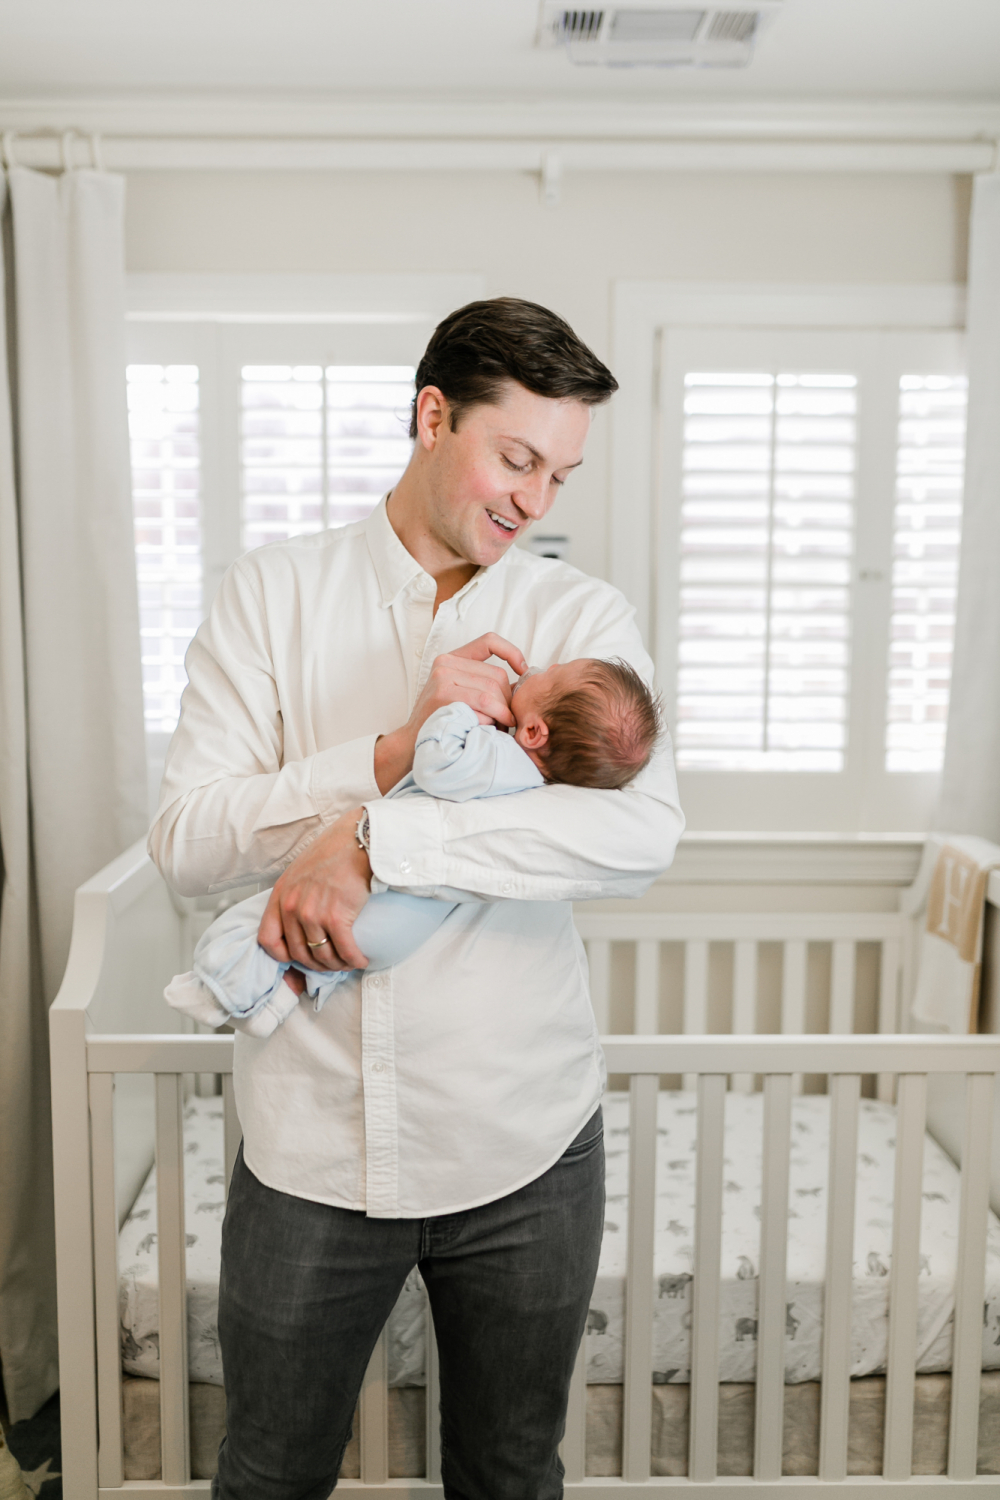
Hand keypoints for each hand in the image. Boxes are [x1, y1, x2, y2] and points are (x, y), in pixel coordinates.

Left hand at [258, 808, 371, 971]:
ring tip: (348, 963)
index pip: (267, 939)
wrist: (357, 840)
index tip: (298, 959)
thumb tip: (302, 918)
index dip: (281, 956)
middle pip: (298, 953)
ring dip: (337, 966)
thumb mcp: (301, 871)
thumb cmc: (334, 851)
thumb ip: (295, 894)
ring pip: (321, 956)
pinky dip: (354, 960)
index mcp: (281, 895)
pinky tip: (361, 960)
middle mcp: (291, 906)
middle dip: (316, 965)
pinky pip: (344, 950)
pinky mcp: (336, 916)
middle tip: (331, 964)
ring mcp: (312, 913)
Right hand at [374, 633, 526, 793]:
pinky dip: (492, 720)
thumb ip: (483, 683)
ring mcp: (443, 677)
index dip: (511, 652)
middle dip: (508, 701)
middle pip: (497, 675)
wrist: (415, 742)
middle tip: (507, 719)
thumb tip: (520, 684)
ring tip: (501, 727)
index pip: (489, 641)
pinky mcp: (444, 695)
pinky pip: (483, 705)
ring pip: (493, 692)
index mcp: (452, 658)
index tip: (523, 670)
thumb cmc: (444, 720)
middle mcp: (446, 663)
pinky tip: (488, 729)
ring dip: (502, 714)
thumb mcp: (460, 693)